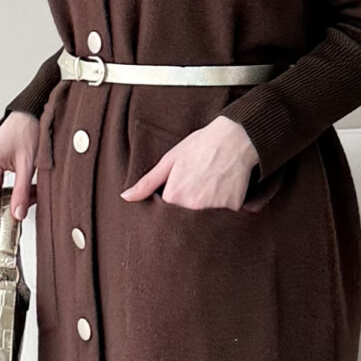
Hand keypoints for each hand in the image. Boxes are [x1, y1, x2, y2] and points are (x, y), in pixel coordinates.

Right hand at [0, 110, 38, 230]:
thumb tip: (17, 213)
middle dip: (11, 205)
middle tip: (29, 204)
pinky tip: (25, 186)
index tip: (3, 231)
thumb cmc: (28, 130)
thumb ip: (22, 192)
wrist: (29, 114)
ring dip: (14, 197)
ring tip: (31, 189)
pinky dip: (12, 189)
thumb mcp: (29, 164)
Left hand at [121, 115, 260, 212]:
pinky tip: (224, 188)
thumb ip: (147, 183)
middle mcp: (193, 207)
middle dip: (186, 212)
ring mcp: (214, 209)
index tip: (177, 193)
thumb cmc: (200, 146)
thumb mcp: (170, 160)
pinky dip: (223, 206)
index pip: (165, 214)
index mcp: (174, 196)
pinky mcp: (233, 209)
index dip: (169, 205)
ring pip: (204, 220)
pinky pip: (224, 216)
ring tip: (210, 186)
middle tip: (196, 188)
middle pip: (184, 221)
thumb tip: (125, 197)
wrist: (236, 138)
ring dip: (205, 209)